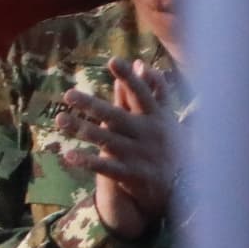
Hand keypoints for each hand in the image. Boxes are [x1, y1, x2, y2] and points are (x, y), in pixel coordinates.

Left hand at [53, 59, 174, 237]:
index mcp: (157, 117)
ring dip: (83, 129)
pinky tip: (69, 155)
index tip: (113, 60)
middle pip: (117, 117)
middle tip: (68, 94)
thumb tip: (139, 62)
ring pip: (108, 140)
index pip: (142, 93)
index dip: (129, 77)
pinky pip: (107, 167)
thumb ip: (153, 90)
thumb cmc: (171, 143)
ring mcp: (139, 155)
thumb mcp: (166, 116)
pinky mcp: (132, 175)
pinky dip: (88, 161)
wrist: (188, 187)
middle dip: (93, 105)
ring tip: (60, 119)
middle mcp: (148, 134)